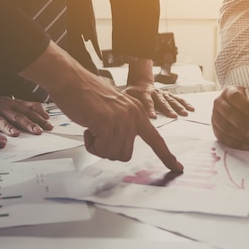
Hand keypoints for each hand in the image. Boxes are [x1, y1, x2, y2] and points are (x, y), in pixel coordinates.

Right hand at [0, 73, 52, 135]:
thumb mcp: (12, 102)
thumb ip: (29, 107)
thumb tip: (46, 115)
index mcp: (11, 104)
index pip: (28, 112)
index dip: (39, 119)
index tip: (49, 127)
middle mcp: (0, 107)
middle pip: (16, 116)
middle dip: (27, 124)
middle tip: (38, 131)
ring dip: (7, 127)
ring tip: (16, 134)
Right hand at [21, 43, 182, 171]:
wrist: (70, 79)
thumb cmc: (87, 96)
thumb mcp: (114, 110)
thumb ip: (122, 126)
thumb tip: (121, 148)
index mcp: (138, 113)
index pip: (156, 139)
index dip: (166, 156)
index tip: (178, 168)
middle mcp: (133, 116)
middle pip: (125, 154)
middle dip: (108, 150)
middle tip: (98, 133)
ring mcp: (121, 119)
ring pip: (112, 154)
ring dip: (98, 147)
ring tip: (92, 128)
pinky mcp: (107, 122)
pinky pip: (101, 149)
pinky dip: (91, 144)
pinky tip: (88, 127)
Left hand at [124, 58, 194, 117]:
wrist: (140, 82)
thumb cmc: (132, 92)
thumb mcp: (126, 96)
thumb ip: (126, 104)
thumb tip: (121, 114)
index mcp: (144, 93)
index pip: (147, 102)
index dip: (150, 109)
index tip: (153, 117)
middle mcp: (155, 93)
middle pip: (162, 101)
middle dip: (167, 109)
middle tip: (173, 116)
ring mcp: (162, 94)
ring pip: (172, 100)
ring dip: (178, 107)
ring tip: (184, 114)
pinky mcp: (168, 95)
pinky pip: (178, 98)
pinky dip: (185, 103)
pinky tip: (191, 108)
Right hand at [211, 86, 248, 149]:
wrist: (247, 108)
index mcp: (231, 91)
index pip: (235, 97)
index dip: (246, 107)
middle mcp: (220, 102)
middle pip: (228, 113)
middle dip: (243, 125)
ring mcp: (216, 115)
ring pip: (224, 127)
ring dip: (239, 137)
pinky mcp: (215, 128)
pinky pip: (222, 137)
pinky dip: (235, 143)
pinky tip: (246, 145)